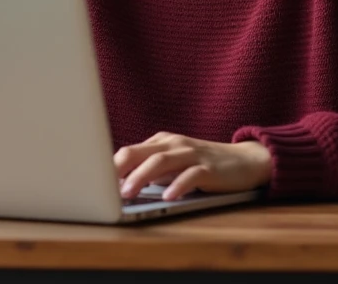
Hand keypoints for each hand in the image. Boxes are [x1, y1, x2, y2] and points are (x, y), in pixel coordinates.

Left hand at [114, 132, 272, 200]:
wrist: (245, 161)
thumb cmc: (203, 164)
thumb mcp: (173, 164)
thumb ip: (150, 170)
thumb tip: (118, 186)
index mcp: (161, 142)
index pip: (130, 151)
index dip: (110, 166)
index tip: (92, 181)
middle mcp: (174, 144)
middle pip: (140, 152)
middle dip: (119, 169)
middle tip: (102, 186)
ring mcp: (192, 154)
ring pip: (161, 162)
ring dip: (141, 176)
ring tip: (127, 192)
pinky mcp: (209, 168)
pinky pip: (191, 175)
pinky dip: (177, 185)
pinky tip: (167, 196)